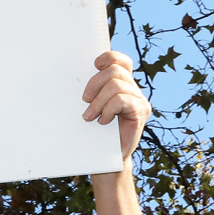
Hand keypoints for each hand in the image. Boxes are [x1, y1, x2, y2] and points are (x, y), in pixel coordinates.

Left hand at [82, 50, 150, 164]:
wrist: (109, 158)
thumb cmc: (97, 132)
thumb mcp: (92, 107)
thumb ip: (92, 92)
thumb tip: (72, 77)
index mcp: (122, 84)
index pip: (121, 61)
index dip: (109, 57)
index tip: (95, 65)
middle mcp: (133, 89)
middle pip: (115, 71)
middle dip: (95, 83)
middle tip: (84, 101)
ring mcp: (139, 100)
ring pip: (116, 85)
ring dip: (99, 101)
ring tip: (90, 116)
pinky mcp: (141, 111)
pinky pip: (122, 100)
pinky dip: (108, 109)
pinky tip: (103, 121)